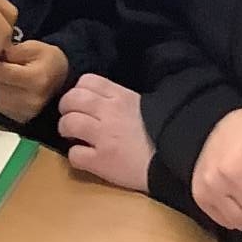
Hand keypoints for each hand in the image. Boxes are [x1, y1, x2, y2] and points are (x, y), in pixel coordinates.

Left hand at [0, 39, 68, 124]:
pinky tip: (6, 85)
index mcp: (36, 80)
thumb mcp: (34, 47)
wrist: (60, 80)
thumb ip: (13, 50)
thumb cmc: (47, 60)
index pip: (3, 72)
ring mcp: (25, 112)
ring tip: (2, 73)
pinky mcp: (20, 118)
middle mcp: (31, 100)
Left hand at [58, 74, 153, 192]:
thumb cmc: (162, 132)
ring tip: (73, 136)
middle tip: (71, 117)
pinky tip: (84, 157)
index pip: (87, 80)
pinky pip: (74, 154)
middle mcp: (109, 111)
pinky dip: (75, 156)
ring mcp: (103, 136)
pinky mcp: (100, 161)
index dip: (78, 90)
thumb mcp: (143, 105)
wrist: (175, 158)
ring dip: (66, 129)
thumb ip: (120, 100)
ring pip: (68, 123)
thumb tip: (101, 101)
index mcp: (121, 95)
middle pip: (72, 99)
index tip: (81, 101)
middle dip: (66, 108)